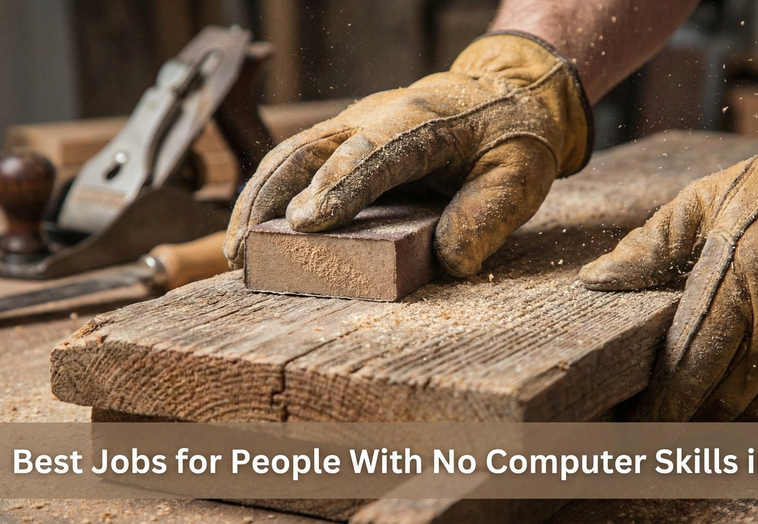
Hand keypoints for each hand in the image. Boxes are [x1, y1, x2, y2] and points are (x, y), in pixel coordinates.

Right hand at [224, 32, 591, 276]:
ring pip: (292, 154)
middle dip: (273, 196)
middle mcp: (377, 117)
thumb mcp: (520, 174)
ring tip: (237, 250)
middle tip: (245, 248)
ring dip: (259, 199)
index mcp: (425, 120)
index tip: (308, 223)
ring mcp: (354, 126)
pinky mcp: (344, 142)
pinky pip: (298, 164)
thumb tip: (449, 260)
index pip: (377, 150)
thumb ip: (488, 215)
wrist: (504, 96)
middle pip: (311, 148)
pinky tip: (255, 231)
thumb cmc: (511, 137)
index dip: (341, 184)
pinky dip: (271, 195)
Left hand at [579, 103, 757, 420]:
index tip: (641, 421)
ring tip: (698, 424)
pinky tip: (751, 413)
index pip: (695, 359)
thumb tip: (594, 278)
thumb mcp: (706, 200)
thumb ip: (649, 243)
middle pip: (728, 392)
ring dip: (730, 421)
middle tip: (661, 431)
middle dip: (690, 418)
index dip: (666, 401)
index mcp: (739, 275)